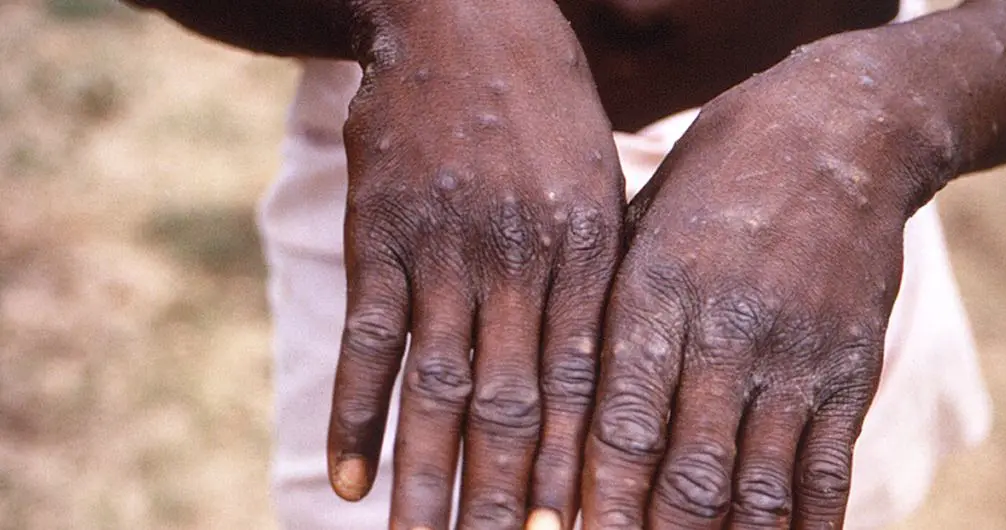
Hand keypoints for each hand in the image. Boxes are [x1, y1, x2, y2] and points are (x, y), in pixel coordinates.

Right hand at [326, 4, 623, 527]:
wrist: (465, 21)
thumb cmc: (545, 114)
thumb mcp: (597, 189)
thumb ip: (596, 283)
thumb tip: (599, 387)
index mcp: (586, 255)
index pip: (585, 389)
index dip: (580, 474)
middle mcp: (520, 261)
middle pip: (515, 407)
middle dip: (507, 502)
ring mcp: (446, 248)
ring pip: (440, 387)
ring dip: (428, 479)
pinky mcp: (380, 233)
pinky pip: (371, 337)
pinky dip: (358, 412)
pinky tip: (349, 479)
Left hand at [582, 38, 949, 528]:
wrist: (839, 133)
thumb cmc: (714, 181)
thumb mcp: (640, 225)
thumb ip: (606, 317)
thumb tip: (562, 421)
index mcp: (658, 294)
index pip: (621, 427)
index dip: (598, 504)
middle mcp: (727, 333)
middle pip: (687, 474)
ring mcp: (797, 357)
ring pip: (758, 490)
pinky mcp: (851, 370)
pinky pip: (828, 474)